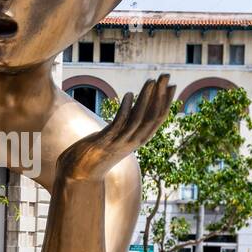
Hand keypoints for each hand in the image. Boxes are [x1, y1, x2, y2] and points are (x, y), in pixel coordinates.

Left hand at [58, 74, 173, 180]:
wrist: (79, 174)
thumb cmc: (97, 154)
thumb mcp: (117, 137)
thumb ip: (126, 124)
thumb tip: (134, 107)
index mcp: (137, 140)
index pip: (158, 119)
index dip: (166, 102)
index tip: (172, 85)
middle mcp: (132, 142)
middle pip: (152, 117)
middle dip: (160, 95)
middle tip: (165, 76)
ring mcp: (119, 142)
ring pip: (138, 119)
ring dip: (145, 99)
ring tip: (150, 81)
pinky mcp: (104, 142)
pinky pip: (119, 124)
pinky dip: (126, 109)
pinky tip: (129, 94)